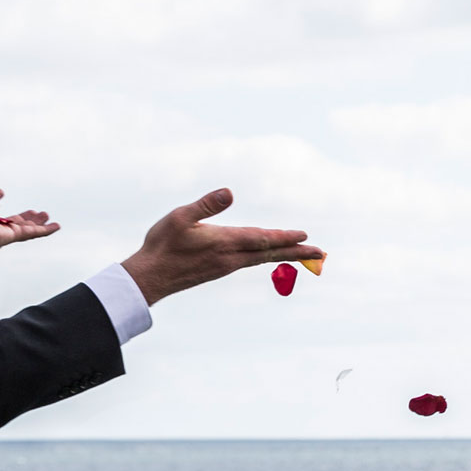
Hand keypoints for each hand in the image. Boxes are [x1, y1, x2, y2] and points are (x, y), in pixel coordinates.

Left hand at [0, 167, 59, 272]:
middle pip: (9, 219)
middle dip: (22, 215)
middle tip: (32, 211)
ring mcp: (2, 232)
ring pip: (23, 226)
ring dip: (35, 221)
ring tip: (46, 215)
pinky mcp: (12, 236)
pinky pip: (32, 233)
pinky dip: (45, 230)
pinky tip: (56, 226)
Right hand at [120, 188, 323, 305]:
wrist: (149, 278)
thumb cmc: (162, 245)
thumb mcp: (180, 218)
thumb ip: (206, 205)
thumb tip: (229, 192)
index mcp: (225, 243)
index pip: (263, 239)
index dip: (285, 237)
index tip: (306, 236)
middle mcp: (231, 257)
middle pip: (270, 253)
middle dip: (296, 251)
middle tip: (321, 253)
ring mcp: (226, 265)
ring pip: (262, 259)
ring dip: (285, 255)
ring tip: (304, 253)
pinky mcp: (219, 270)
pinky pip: (251, 262)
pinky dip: (267, 258)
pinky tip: (268, 256)